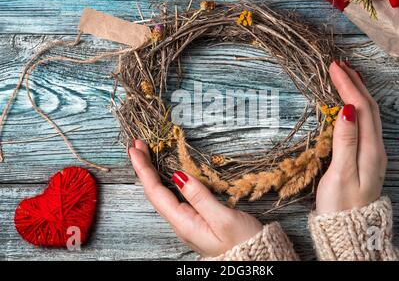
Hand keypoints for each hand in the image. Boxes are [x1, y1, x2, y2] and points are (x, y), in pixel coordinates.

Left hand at [128, 140, 262, 257]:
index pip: (156, 192)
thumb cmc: (243, 243)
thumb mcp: (224, 219)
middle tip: (137, 146)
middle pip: (154, 192)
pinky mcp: (195, 220)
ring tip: (146, 155)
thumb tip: (178, 175)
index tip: (135, 150)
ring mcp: (187, 222)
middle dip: (144, 167)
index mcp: (184, 223)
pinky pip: (173, 197)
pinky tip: (165, 174)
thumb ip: (200, 197)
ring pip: (163, 194)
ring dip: (153, 173)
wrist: (254, 261)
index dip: (144, 169)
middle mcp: (181, 223)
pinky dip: (165, 181)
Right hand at [315, 61, 385, 213]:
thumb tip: (347, 108)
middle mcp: (375, 147)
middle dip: (355, 84)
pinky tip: (348, 106)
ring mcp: (371, 152)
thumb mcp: (342, 172)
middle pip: (368, 107)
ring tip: (346, 78)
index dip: (347, 85)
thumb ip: (345, 140)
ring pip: (367, 115)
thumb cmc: (341, 204)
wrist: (349, 229)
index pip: (360, 107)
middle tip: (340, 65)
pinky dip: (355, 107)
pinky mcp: (364, 158)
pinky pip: (363, 124)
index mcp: (370, 148)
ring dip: (357, 93)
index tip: (334, 67)